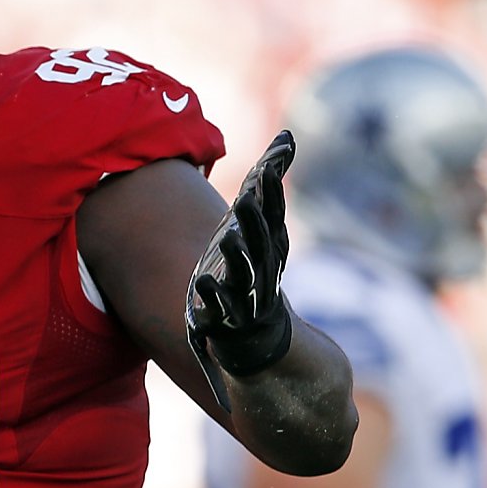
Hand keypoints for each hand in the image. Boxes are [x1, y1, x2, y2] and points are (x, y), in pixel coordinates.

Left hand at [186, 130, 296, 410]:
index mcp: (268, 251)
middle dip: (255, 218)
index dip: (272, 192)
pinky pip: (220, 309)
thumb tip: (283, 141)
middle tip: (249, 191)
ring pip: (245, 274)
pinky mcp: (228, 323)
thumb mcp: (256, 240)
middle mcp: (262, 272)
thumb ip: (264, 195)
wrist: (259, 346)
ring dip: (239, 255)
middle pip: (261, 242)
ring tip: (228, 236)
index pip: (273, 217)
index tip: (273, 164)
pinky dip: (213, 297)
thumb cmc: (250, 284)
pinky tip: (203, 282)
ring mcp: (247, 299)